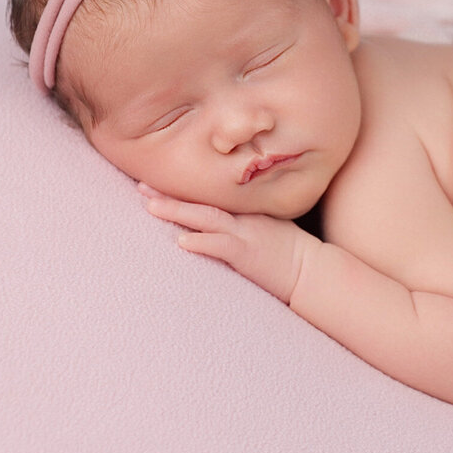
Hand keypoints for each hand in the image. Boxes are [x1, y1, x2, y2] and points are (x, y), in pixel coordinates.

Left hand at [137, 183, 314, 302]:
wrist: (312, 271)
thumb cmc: (291, 253)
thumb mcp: (270, 226)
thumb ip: (248, 219)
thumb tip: (224, 220)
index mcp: (246, 212)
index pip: (209, 197)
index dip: (181, 190)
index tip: (154, 182)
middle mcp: (243, 218)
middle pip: (201, 202)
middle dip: (170, 195)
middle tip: (140, 186)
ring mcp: (246, 234)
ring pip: (207, 218)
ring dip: (178, 211)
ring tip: (150, 206)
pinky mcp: (249, 254)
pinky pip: (222, 246)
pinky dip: (203, 243)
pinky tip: (182, 241)